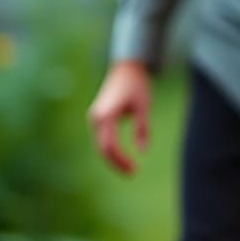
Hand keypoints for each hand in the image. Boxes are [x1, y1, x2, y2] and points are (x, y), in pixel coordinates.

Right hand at [88, 60, 151, 174]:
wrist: (126, 67)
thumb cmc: (137, 85)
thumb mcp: (143, 106)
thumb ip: (142, 128)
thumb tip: (142, 151)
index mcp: (106, 114)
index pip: (109, 145)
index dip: (120, 160)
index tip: (135, 169)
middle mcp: (96, 117)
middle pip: (102, 149)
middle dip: (116, 163)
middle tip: (132, 173)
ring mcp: (95, 117)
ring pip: (100, 145)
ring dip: (113, 158)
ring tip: (129, 168)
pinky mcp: (98, 117)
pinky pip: (102, 139)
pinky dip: (111, 150)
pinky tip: (122, 157)